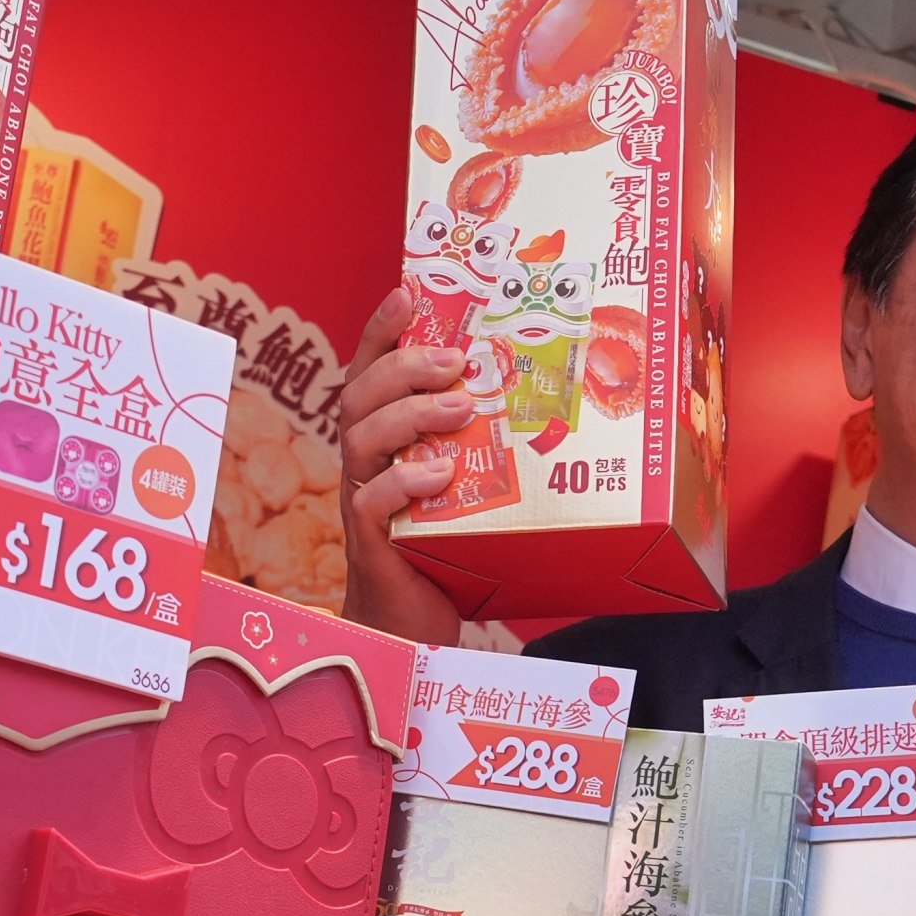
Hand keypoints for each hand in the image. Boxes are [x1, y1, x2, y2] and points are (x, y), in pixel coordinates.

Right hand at [334, 285, 473, 649]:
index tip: (408, 291)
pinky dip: (401, 483)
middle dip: (404, 367)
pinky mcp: (372, 542)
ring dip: (409, 415)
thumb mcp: (472, 482)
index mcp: (384, 436)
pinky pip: (369, 502)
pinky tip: (437, 476)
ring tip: (458, 409)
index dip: (382, 328)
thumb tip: (555, 394)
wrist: (416, 623)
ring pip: (361, 438)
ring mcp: (362, 498)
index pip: (369, 369)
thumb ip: (489, 442)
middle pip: (360, 394)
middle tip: (455, 362)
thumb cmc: (448, 547)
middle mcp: (365, 461)